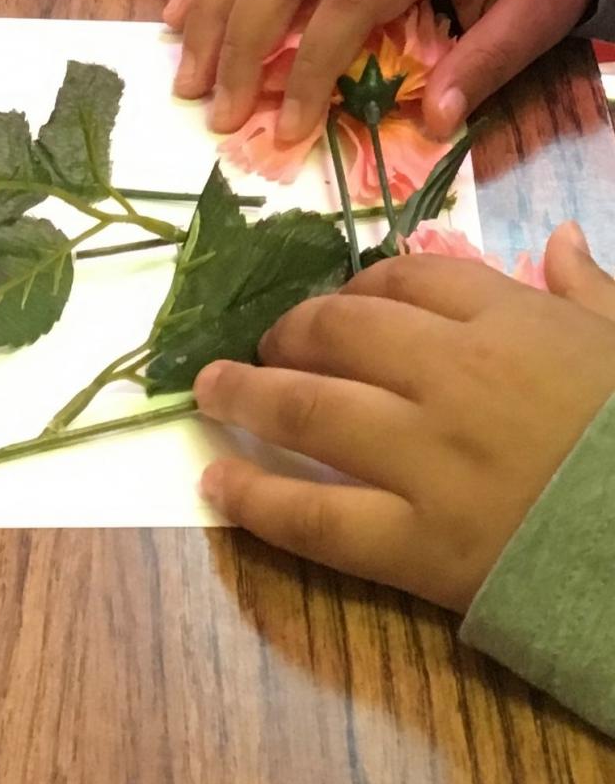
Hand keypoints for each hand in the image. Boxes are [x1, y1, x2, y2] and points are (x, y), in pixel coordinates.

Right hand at [168, 0, 607, 140]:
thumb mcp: (536, 13)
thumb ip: (485, 64)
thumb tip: (435, 124)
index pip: (348, 1)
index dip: (309, 69)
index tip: (288, 130)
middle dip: (237, 44)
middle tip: (216, 111)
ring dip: (207, 9)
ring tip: (186, 75)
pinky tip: (179, 15)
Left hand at [194, 223, 614, 611]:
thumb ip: (587, 289)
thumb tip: (560, 238)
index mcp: (508, 323)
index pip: (403, 281)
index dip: (354, 290)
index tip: (336, 306)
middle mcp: (452, 377)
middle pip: (339, 332)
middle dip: (290, 333)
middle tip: (263, 344)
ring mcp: (428, 460)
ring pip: (309, 410)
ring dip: (244, 393)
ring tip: (207, 390)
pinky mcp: (419, 545)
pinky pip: (317, 517)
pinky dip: (255, 498)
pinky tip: (214, 482)